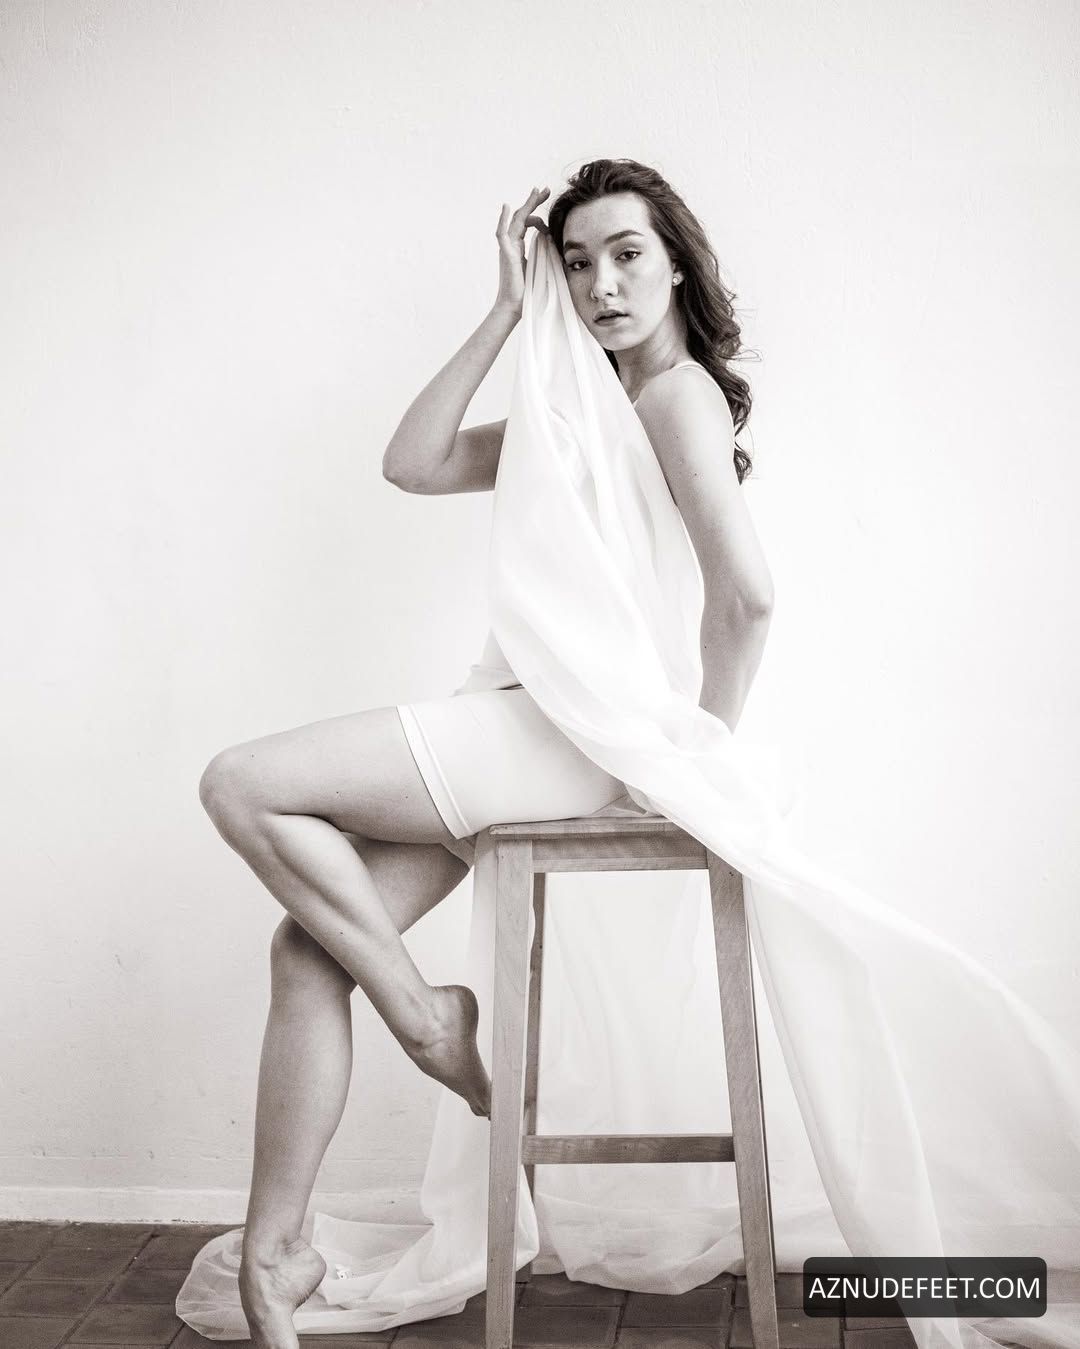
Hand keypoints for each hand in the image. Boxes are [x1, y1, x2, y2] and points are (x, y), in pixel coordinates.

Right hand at [494, 187, 549, 317]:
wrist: (514, 307)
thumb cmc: (527, 293)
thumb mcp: (541, 269)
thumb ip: (546, 255)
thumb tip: (556, 246)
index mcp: (518, 248)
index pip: (526, 224)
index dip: (537, 215)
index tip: (548, 207)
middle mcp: (511, 245)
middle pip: (521, 217)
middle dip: (533, 202)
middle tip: (544, 189)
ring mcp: (507, 249)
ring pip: (515, 221)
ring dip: (526, 205)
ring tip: (537, 191)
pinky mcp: (506, 255)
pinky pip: (502, 234)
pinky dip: (503, 220)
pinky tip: (506, 207)